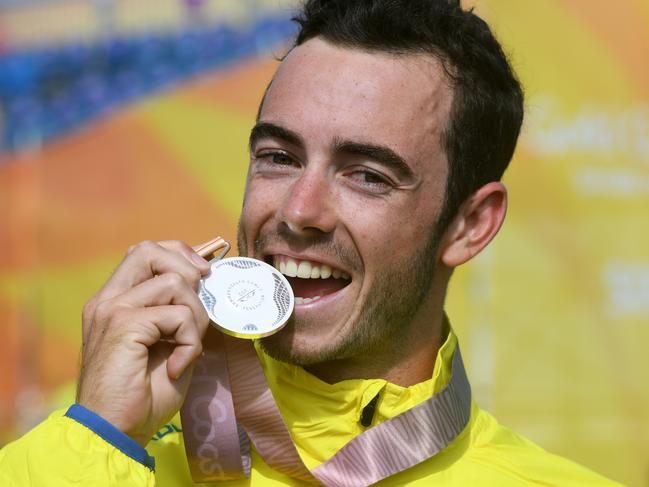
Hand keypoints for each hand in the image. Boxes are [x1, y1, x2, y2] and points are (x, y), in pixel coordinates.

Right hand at [77, 240, 211, 445]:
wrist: (114, 432)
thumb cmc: (142, 394)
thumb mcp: (165, 344)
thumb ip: (177, 312)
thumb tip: (205, 287)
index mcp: (114, 301)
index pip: (144, 252)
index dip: (179, 254)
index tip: (203, 275)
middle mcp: (108, 299)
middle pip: (150, 249)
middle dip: (187, 269)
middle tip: (198, 306)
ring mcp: (113, 310)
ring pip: (175, 282)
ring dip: (195, 317)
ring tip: (186, 349)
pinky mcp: (123, 325)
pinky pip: (178, 315)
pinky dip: (190, 342)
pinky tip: (177, 367)